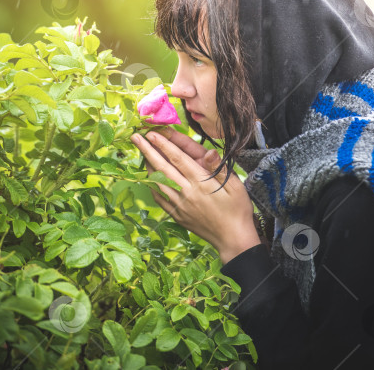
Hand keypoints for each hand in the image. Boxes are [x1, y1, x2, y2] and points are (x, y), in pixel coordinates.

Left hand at [131, 130, 260, 263]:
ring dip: (147, 166)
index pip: (178, 159)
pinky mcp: (177, 215)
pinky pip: (160, 198)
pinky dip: (152, 185)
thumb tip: (209, 152)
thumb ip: (220, 168)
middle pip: (163, 168)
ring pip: (158, 182)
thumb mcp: (236, 186)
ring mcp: (180, 205)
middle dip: (148, 150)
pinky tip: (149, 177)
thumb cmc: (237, 209)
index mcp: (200, 183)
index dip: (164, 144)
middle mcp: (187, 193)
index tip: (152, 133)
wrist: (233, 239)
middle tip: (135, 137)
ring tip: (141, 152)